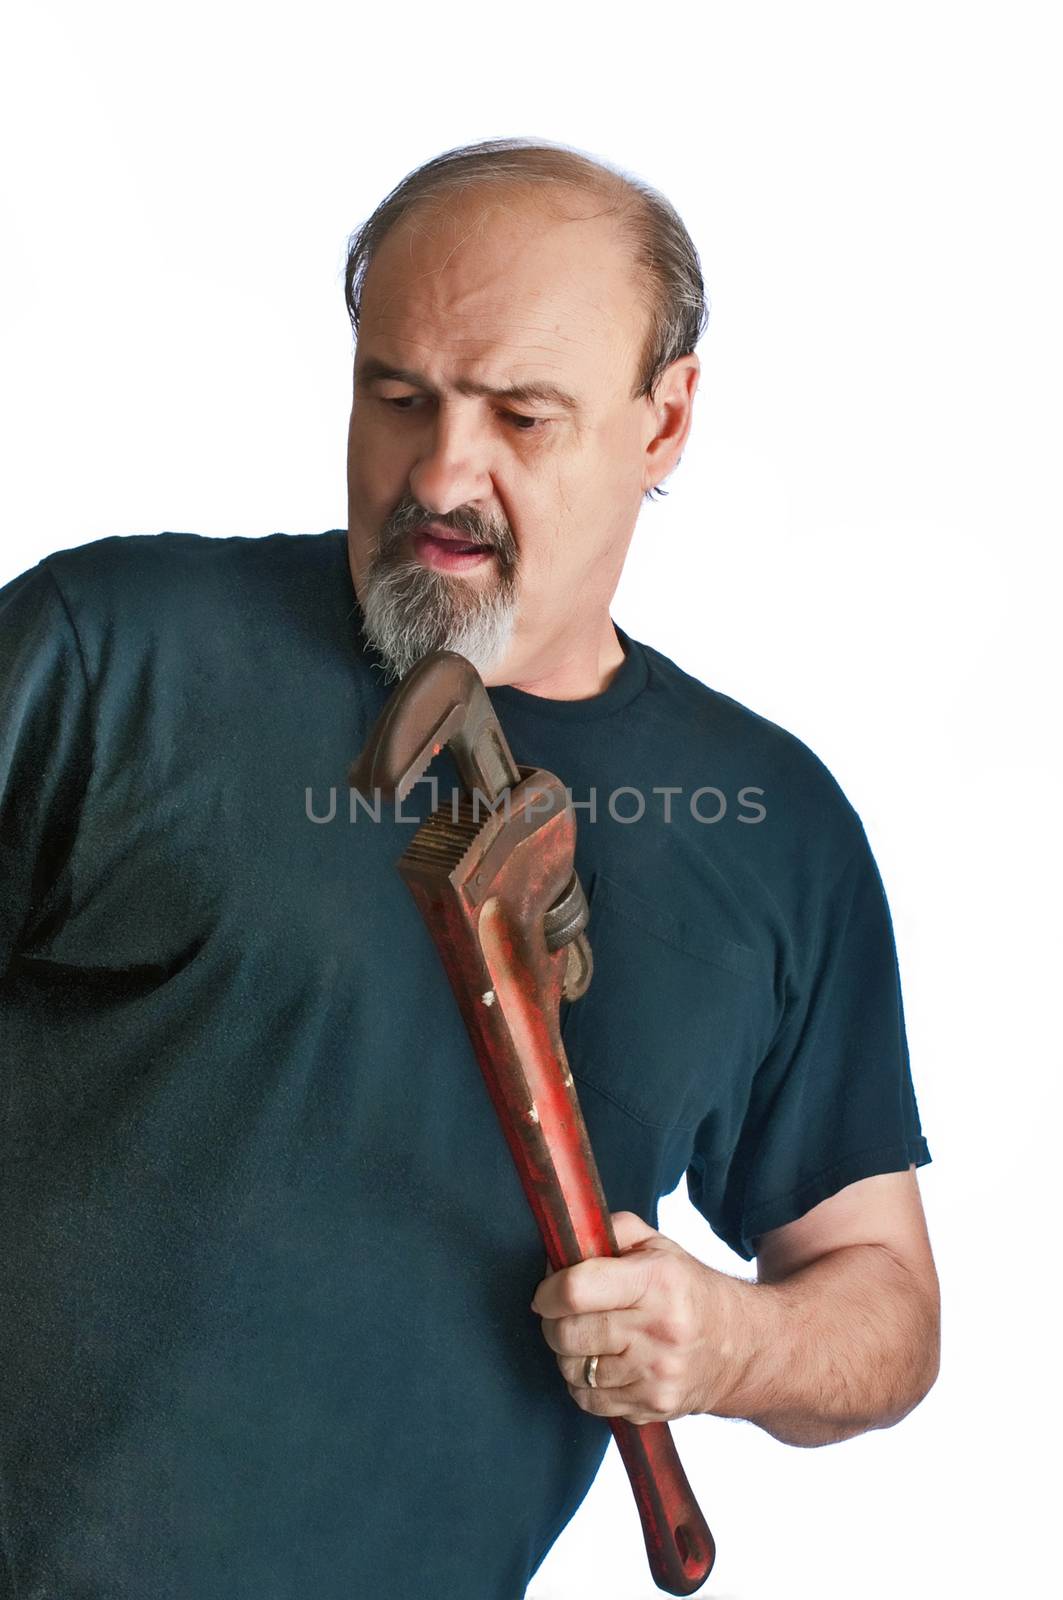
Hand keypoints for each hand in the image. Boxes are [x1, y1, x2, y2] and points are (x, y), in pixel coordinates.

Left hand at [529, 1211, 748, 1423]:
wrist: (742, 1347)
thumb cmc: (688, 1290)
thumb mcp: (658, 1246)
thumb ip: (611, 1230)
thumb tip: (564, 1243)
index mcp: (657, 1281)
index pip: (576, 1289)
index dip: (548, 1291)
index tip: (546, 1292)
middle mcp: (659, 1329)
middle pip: (568, 1334)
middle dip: (553, 1323)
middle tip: (563, 1315)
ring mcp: (657, 1374)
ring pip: (574, 1371)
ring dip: (569, 1355)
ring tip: (589, 1339)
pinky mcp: (654, 1406)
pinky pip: (589, 1400)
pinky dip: (585, 1384)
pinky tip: (604, 1366)